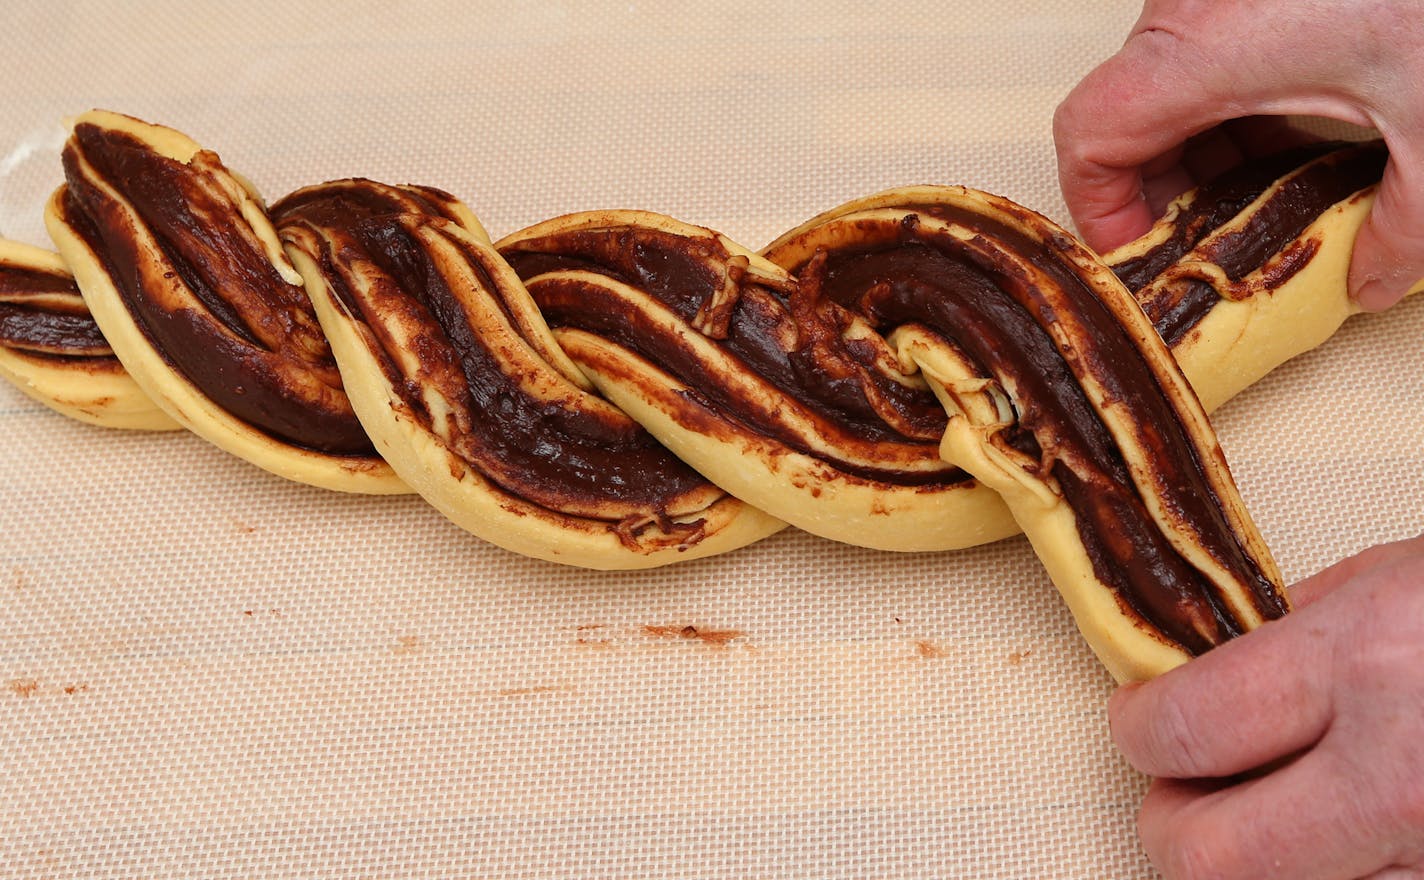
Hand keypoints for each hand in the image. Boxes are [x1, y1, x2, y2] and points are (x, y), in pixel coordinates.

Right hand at [1053, 0, 1423, 309]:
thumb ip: (1404, 222)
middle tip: (1212, 244)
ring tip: (1261, 198)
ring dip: (1195, 155)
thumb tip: (1368, 280)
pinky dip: (1227, 112)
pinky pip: (1196, 60)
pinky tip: (1291, 138)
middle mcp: (1190, 12)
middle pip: (1120, 122)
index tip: (1145, 258)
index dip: (1101, 212)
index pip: (1089, 138)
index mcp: (1207, 50)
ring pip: (1157, 92)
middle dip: (1158, 196)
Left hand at [1108, 534, 1423, 878]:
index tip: (1136, 720)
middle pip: (1208, 855)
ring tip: (1274, 814)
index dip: (1136, 731)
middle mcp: (1394, 770)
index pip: (1181, 728)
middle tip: (1185, 791)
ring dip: (1254, 861)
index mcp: (1361, 657)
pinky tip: (1339, 836)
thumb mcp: (1401, 579)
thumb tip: (1211, 658)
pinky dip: (1328, 876)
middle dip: (1173, 826)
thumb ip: (1296, 626)